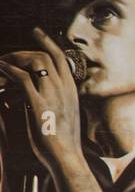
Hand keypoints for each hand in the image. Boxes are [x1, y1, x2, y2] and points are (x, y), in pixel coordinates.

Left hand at [0, 29, 85, 173]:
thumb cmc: (63, 143)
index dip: (49, 43)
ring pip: (36, 62)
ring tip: (3, 63)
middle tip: (10, 53)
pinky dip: (8, 70)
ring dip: (16, 58)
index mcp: (71, 92)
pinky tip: (0, 70)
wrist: (67, 158)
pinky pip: (22, 78)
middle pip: (48, 55)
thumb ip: (54, 102)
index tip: (38, 32)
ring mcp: (53, 96)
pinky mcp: (39, 104)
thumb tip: (36, 95)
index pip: (62, 59)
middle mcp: (64, 90)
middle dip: (27, 49)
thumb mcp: (63, 117)